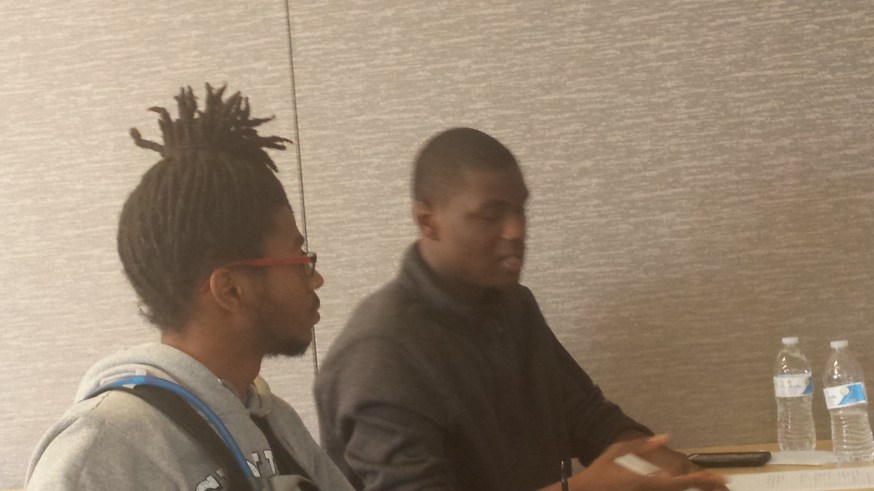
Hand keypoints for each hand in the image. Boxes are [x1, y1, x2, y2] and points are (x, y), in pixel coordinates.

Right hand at [568, 435, 728, 490]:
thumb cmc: (600, 470)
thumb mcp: (619, 450)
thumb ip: (644, 445)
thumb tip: (666, 437)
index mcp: (647, 480)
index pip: (681, 481)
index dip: (702, 479)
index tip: (720, 477)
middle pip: (682, 490)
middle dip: (705, 485)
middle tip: (724, 482)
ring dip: (692, 487)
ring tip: (712, 483)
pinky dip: (676, 488)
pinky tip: (684, 483)